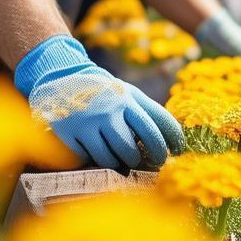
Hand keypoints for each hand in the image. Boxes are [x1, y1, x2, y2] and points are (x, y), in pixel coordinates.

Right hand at [15, 35, 184, 169]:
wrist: (63, 77)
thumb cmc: (105, 92)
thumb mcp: (128, 94)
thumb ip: (150, 111)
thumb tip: (177, 138)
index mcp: (128, 100)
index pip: (157, 125)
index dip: (171, 143)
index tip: (178, 153)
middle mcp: (109, 110)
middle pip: (132, 150)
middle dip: (141, 161)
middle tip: (146, 162)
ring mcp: (87, 122)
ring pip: (110, 159)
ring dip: (118, 163)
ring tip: (121, 157)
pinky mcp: (68, 132)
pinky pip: (87, 159)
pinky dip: (93, 159)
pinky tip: (94, 150)